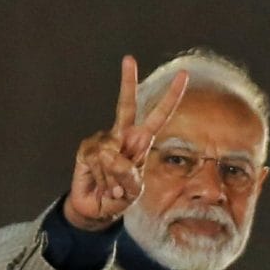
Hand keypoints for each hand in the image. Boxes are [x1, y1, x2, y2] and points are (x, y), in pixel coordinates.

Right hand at [62, 55, 187, 230]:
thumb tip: (115, 157)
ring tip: (113, 187)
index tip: (182, 76)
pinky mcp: (87, 149)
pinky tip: (101, 184)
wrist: (97, 210)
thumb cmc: (120, 197)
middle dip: (127, 82)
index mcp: (140, 142)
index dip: (170, 98)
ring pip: (113, 154)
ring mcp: (103, 141)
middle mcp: (122, 136)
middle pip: (126, 105)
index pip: (158, 116)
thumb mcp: (134, 191)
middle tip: (129, 59)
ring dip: (115, 177)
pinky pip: (100, 162)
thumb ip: (130, 176)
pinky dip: (103, 178)